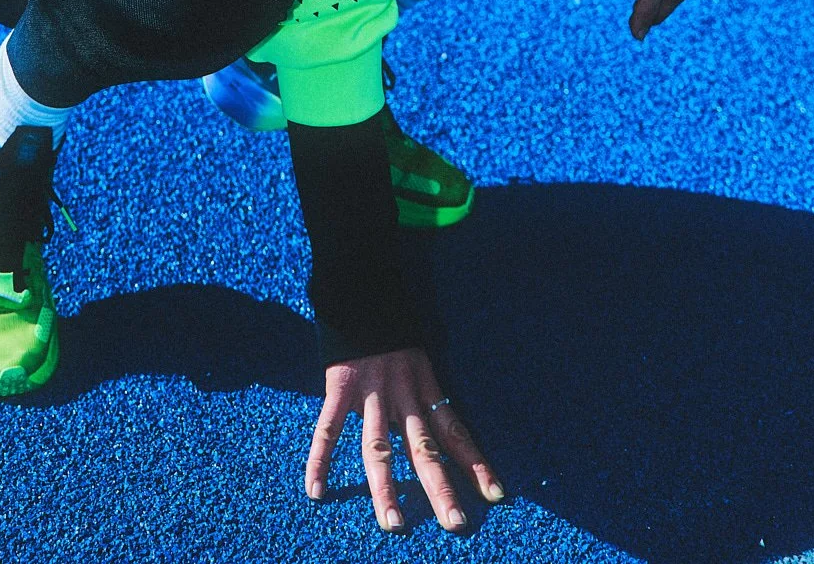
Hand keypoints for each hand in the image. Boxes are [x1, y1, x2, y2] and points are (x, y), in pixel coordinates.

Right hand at [306, 345, 503, 532]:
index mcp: (425, 388)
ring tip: (393, 524)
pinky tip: (317, 490)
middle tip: (455, 524)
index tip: (496, 495)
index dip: (475, 463)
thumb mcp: (418, 358)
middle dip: (439, 487)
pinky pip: (329, 428)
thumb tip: (441, 433)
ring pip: (379, 447)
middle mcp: (403, 395)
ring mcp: (370, 393)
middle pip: (424, 448)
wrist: (363, 289)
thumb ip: (424, 394)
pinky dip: (320, 459)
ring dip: (386, 487)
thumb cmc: (391, 330)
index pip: (455, 432)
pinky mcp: (340, 387)